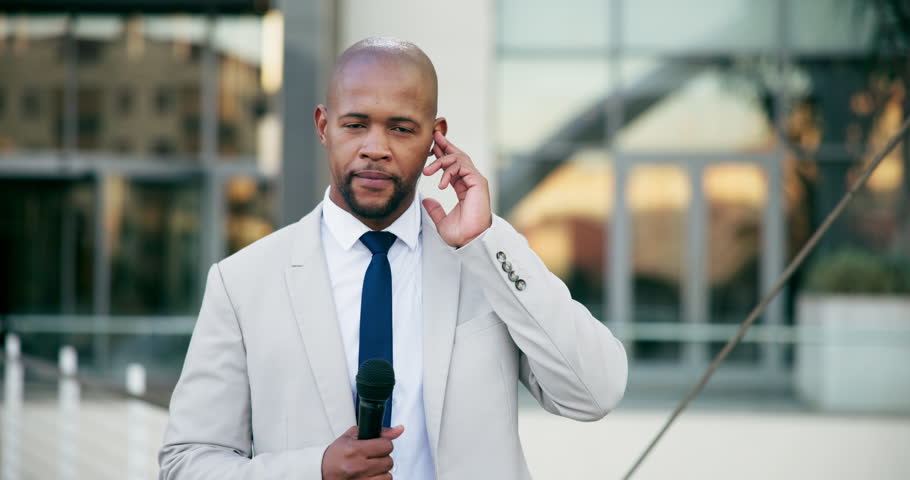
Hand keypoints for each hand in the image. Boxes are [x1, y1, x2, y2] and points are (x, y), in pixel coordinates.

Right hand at [321, 425, 403, 478]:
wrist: (321, 472)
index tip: (378, 446)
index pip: (386, 446)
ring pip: (388, 476)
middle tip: (372, 458)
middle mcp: (357, 466)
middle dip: (383, 458)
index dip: (384, 444)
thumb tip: (399, 429)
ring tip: (371, 468)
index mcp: (354, 450)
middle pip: (388, 461)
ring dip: (382, 472)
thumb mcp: (352, 437)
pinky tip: (370, 476)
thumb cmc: (336, 454)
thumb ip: (377, 431)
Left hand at [422, 131, 492, 247]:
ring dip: (441, 161)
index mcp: (464, 188)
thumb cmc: (461, 234)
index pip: (453, 166)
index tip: (431, 147)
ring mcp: (476, 181)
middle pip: (458, 156)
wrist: (470, 241)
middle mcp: (471, 181)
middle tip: (433, 136)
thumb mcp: (441, 220)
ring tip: (427, 171)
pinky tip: (441, 183)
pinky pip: (463, 167)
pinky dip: (449, 172)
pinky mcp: (479, 182)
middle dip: (445, 145)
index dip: (442, 154)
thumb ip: (434, 209)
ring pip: (459, 159)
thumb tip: (426, 200)